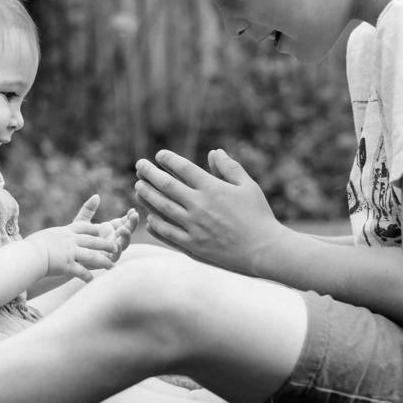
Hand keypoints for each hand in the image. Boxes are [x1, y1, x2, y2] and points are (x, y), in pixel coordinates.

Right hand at [26, 196, 120, 281]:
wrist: (29, 254)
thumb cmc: (31, 246)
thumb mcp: (45, 236)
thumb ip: (52, 238)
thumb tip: (49, 239)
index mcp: (65, 231)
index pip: (84, 227)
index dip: (94, 229)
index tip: (101, 230)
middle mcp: (71, 241)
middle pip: (93, 240)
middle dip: (106, 244)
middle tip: (116, 246)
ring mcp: (71, 253)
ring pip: (92, 256)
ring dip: (104, 261)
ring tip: (112, 266)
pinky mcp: (68, 266)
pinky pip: (82, 272)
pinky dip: (88, 277)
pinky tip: (92, 281)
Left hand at [71, 195, 139, 260]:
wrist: (68, 255)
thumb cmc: (75, 239)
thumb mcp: (81, 222)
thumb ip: (88, 210)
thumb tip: (96, 196)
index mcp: (110, 229)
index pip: (124, 221)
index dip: (129, 216)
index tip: (132, 210)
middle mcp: (113, 239)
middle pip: (127, 231)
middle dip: (132, 224)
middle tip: (135, 215)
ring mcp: (111, 249)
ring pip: (125, 243)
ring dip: (127, 236)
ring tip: (124, 228)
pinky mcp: (107, 260)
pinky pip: (116, 255)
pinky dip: (119, 249)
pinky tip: (118, 244)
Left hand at [134, 149, 282, 275]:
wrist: (264, 250)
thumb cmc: (259, 216)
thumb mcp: (248, 186)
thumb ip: (229, 168)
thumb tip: (214, 152)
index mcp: (212, 188)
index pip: (183, 168)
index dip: (168, 159)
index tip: (159, 155)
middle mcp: (199, 206)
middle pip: (166, 185)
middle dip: (149, 173)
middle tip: (139, 165)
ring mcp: (193, 227)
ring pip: (162, 208)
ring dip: (147, 196)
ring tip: (138, 187)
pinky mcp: (192, 246)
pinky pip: (167, 233)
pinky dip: (155, 224)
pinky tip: (149, 217)